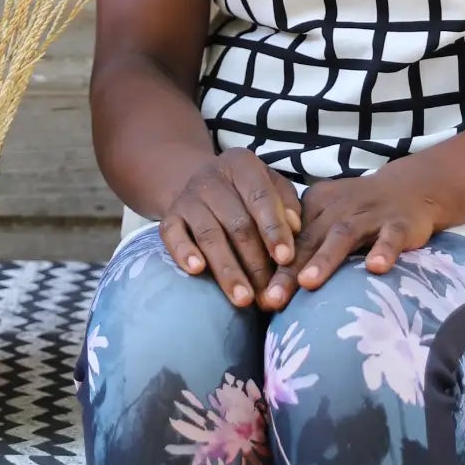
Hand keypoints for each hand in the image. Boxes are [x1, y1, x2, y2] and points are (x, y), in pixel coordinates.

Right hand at [159, 153, 302, 308]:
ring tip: (243, 299)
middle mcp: (211, 177)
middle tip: (269, 294)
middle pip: (236, 223)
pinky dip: (184, 252)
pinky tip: (197, 271)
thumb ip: (288, 205)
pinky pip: (172, 235)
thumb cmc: (249, 192)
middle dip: (255, 262)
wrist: (203, 183)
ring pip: (209, 235)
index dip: (274, 229)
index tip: (286, 259)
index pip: (260, 197)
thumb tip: (295, 228)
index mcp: (242, 165)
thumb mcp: (273, 186)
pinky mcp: (169, 217)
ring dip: (227, 270)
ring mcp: (187, 197)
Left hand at [260, 161, 448, 304]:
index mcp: (317, 205)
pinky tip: (376, 268)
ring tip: (308, 283)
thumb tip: (273, 286)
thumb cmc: (360, 212)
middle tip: (272, 299)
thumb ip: (306, 244)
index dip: (273, 267)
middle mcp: (340, 208)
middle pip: (310, 240)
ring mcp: (370, 215)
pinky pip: (391, 236)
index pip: (291, 239)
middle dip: (290, 271)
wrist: (410, 188)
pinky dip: (384, 250)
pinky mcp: (400, 224)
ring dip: (325, 259)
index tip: (258, 297)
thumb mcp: (330, 218)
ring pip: (344, 235)